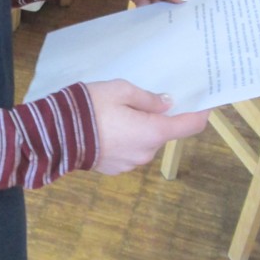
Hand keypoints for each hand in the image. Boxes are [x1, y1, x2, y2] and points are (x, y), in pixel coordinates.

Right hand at [85, 80, 209, 174]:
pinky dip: (123, 140)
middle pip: (163, 133)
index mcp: (153, 132)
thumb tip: (166, 104)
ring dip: (138, 130)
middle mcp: (146, 153)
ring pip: (144, 142)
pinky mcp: (114, 169)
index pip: (190, 126)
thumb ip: (148, 98)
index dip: (200, 113)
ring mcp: (130, 164)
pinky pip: (128, 151)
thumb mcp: (121, 91)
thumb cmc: (91, 108)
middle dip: (157, 118)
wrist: (56, 135)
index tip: (203, 103)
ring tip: (115, 115)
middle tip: (138, 101)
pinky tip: (105, 129)